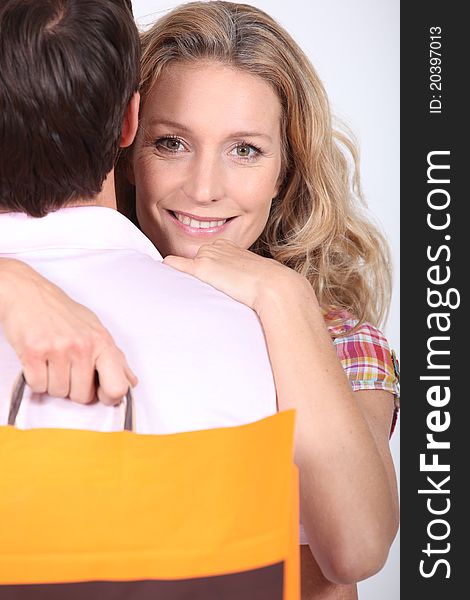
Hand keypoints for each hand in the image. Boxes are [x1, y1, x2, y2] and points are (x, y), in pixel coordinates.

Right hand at [0, 259, 136, 404]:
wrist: (29, 294)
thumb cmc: (63, 312)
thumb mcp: (96, 330)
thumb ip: (115, 359)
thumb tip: (130, 382)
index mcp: (102, 343)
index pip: (117, 387)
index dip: (108, 397)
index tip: (101, 393)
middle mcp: (83, 346)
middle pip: (83, 396)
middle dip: (74, 388)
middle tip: (68, 368)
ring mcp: (59, 349)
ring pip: (59, 392)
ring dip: (54, 382)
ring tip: (52, 360)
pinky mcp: (34, 352)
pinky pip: (38, 386)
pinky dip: (36, 379)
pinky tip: (40, 361)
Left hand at [163, 239, 301, 312]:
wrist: (274, 286)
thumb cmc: (270, 285)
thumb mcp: (255, 276)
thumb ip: (242, 277)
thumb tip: (242, 288)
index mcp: (228, 247)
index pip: (208, 255)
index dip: (206, 269)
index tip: (206, 280)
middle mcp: (216, 247)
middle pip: (194, 259)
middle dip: (192, 271)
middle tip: (195, 288)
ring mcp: (208, 256)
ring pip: (184, 265)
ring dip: (182, 275)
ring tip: (185, 288)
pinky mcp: (202, 269)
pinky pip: (176, 264)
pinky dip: (169, 267)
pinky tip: (161, 271)